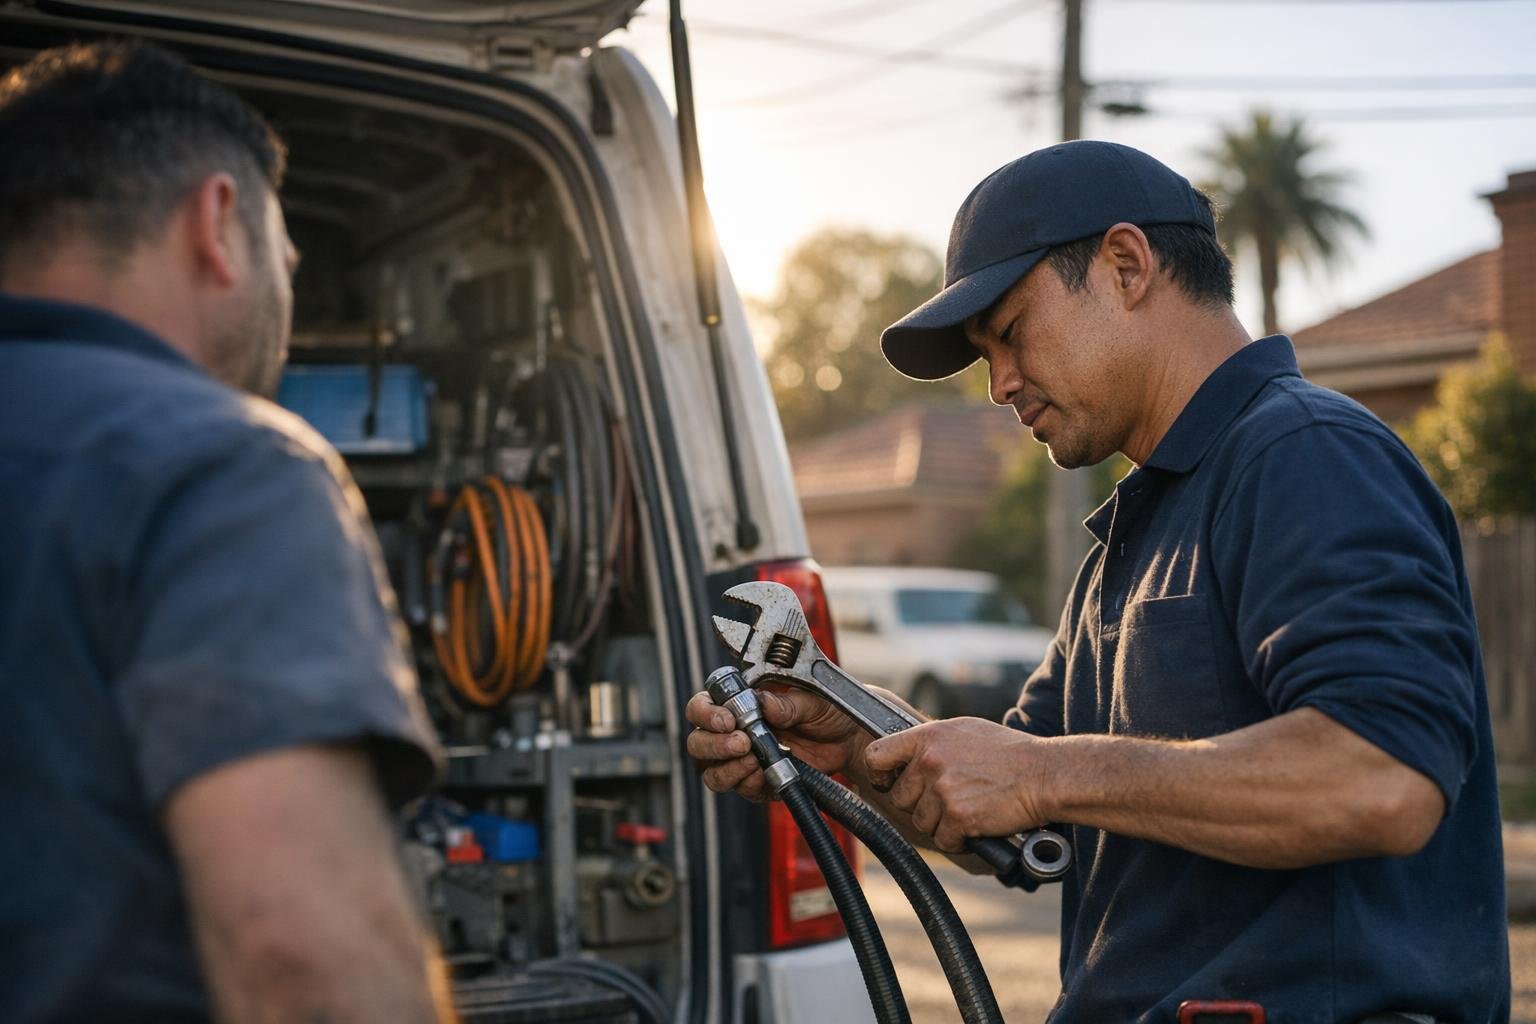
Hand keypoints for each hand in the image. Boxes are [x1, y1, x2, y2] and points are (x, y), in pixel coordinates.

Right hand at [684, 686, 869, 801]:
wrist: (850, 738)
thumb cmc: (827, 710)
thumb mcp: (810, 700)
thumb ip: (785, 703)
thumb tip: (762, 703)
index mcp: (739, 704)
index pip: (701, 707)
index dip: (706, 713)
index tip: (728, 720)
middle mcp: (734, 732)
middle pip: (698, 743)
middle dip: (714, 745)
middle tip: (742, 743)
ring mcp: (744, 760)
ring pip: (711, 772)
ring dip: (727, 769)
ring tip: (753, 760)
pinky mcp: (760, 783)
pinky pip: (741, 790)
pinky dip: (748, 784)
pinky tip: (762, 774)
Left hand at [864, 718, 1052, 853]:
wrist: (1044, 774)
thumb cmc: (1009, 753)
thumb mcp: (964, 731)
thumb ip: (932, 742)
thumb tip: (907, 755)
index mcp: (928, 737)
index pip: (877, 755)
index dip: (878, 774)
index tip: (886, 782)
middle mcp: (930, 761)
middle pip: (900, 798)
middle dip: (920, 804)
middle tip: (948, 800)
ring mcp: (942, 790)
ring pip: (921, 822)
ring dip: (941, 823)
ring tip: (967, 808)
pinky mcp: (957, 817)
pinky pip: (943, 840)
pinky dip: (958, 839)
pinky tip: (975, 825)